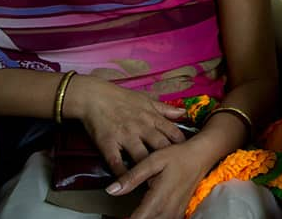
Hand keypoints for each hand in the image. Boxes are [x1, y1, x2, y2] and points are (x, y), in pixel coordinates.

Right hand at [66, 74, 185, 175]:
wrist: (94, 97)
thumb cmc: (122, 98)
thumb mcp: (146, 100)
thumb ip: (165, 109)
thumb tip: (183, 113)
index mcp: (152, 118)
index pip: (173, 133)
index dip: (182, 145)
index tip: (187, 155)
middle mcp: (142, 127)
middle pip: (161, 146)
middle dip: (169, 160)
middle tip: (176, 173)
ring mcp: (126, 136)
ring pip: (142, 156)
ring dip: (149, 170)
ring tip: (155, 183)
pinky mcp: (109, 144)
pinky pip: (117, 162)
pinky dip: (122, 173)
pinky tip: (127, 183)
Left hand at [105, 140, 213, 218]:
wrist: (201, 156)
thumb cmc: (179, 156)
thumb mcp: (153, 160)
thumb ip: (132, 177)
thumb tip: (112, 190)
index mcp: (159, 198)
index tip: (109, 218)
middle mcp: (168, 210)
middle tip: (113, 216)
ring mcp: (174, 214)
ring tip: (123, 216)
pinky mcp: (177, 214)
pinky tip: (143, 215)